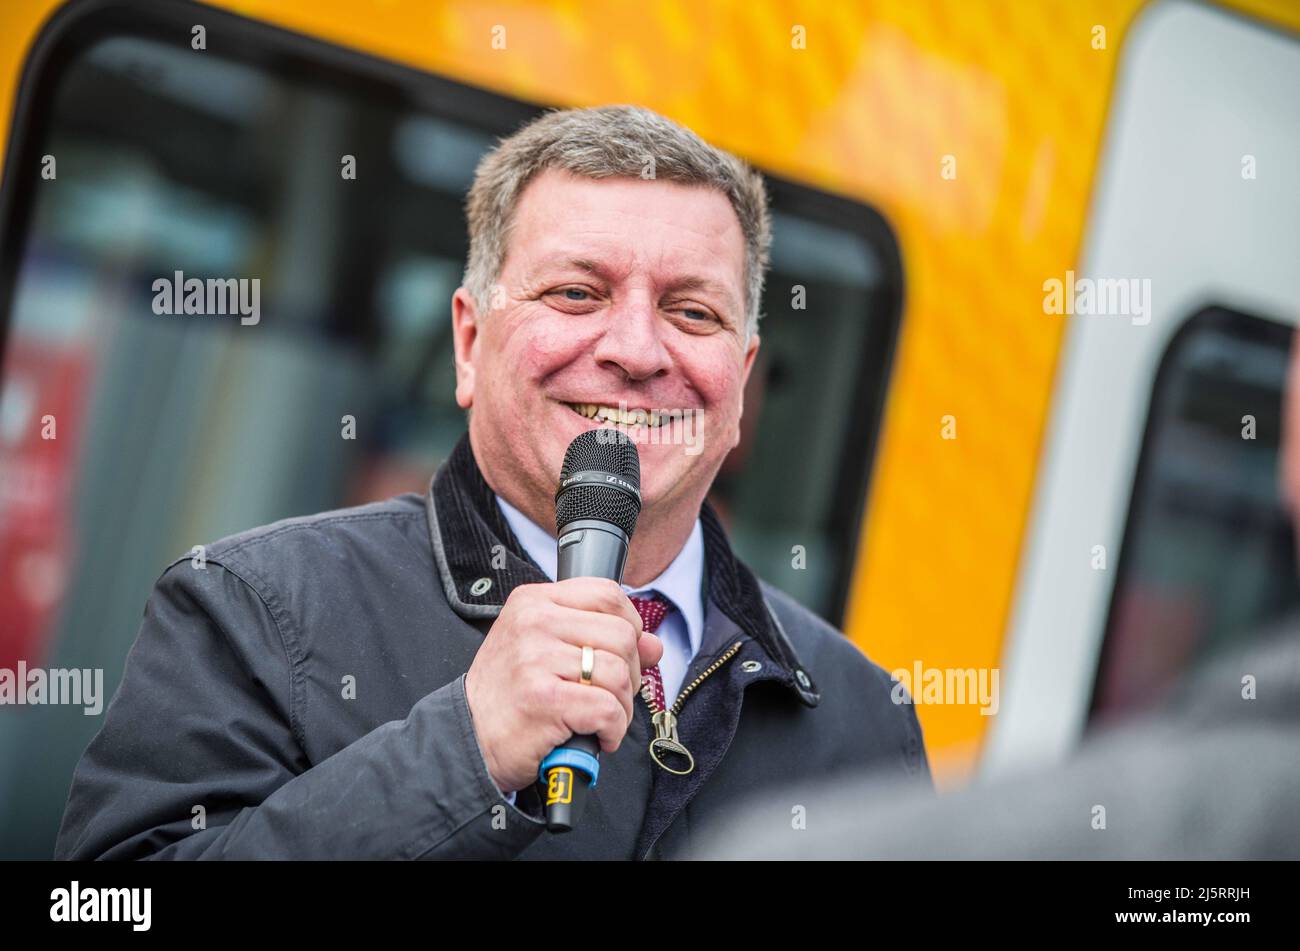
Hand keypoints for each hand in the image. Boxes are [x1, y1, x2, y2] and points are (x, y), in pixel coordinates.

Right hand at [464, 577, 664, 794]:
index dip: (629, 624)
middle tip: (610, 695)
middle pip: (621, 634)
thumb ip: (600, 639)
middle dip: (630, 672)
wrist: (467, 738)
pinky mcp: (544, 699)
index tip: (621, 653)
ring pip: (618, 673)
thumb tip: (654, 644)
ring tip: (601, 719)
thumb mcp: (547, 651)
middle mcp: (534, 622)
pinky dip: (612, 730)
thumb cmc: (508, 694)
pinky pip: (607, 709)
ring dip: (621, 706)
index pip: (606, 593)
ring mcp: (536, 659)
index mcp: (534, 601)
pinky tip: (598, 736)